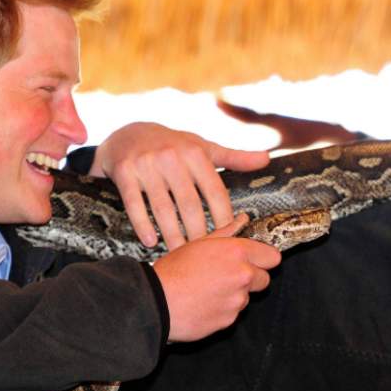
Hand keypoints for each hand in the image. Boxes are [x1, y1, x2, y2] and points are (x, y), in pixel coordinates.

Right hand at [93, 122, 269, 248]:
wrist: (127, 133)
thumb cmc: (172, 145)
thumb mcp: (202, 147)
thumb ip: (233, 158)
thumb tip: (267, 159)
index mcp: (195, 152)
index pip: (215, 190)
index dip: (224, 217)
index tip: (230, 241)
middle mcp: (171, 156)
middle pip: (190, 203)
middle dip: (198, 233)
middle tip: (205, 258)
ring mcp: (146, 164)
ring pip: (163, 207)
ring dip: (172, 234)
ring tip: (180, 255)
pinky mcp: (124, 172)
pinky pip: (134, 203)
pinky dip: (142, 224)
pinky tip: (150, 242)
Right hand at [152, 214, 281, 341]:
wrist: (156, 302)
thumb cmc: (172, 271)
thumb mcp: (197, 243)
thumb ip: (226, 233)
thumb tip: (242, 220)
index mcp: (236, 252)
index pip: (272, 256)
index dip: (264, 259)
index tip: (256, 260)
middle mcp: (242, 276)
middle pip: (264, 279)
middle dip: (251, 278)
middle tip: (228, 276)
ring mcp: (237, 300)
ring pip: (246, 297)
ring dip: (234, 295)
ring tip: (208, 290)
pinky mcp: (229, 320)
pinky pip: (232, 314)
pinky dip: (222, 310)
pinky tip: (204, 304)